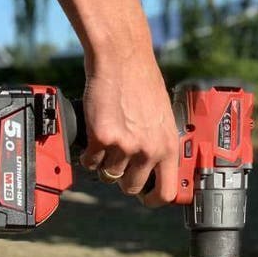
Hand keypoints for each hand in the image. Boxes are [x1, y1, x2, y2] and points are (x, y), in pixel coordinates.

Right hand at [40, 0, 178, 205]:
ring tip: (107, 141)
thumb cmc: (142, 82)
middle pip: (131, 187)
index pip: (165, 192)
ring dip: (104, 163)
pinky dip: (88, 154)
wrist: (121, 57)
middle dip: (122, 178)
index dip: (152, 199)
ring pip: (108, 175)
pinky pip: (90, 162)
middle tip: (119, 160)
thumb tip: (153, 170)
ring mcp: (125, 146)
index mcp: (169, 146)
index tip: (144, 197)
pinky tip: (94, 136)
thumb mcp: (163, 118)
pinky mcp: (101, 138)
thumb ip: (159, 145)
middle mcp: (149, 150)